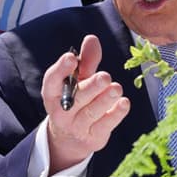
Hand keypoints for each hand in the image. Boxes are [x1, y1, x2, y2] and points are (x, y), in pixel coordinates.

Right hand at [41, 34, 129, 172]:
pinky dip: (115, 114)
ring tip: (116, 88)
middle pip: (76, 98)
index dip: (61, 70)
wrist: (71, 138)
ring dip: (104, 100)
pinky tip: (124, 104)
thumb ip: (86, 61)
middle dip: (90, 87)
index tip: (71, 58)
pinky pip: (104, 125)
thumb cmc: (76, 101)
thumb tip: (92, 38)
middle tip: (104, 76)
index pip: (52, 81)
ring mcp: (76, 126)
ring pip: (91, 112)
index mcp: (53, 94)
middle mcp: (61, 111)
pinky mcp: (93, 137)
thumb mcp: (78, 81)